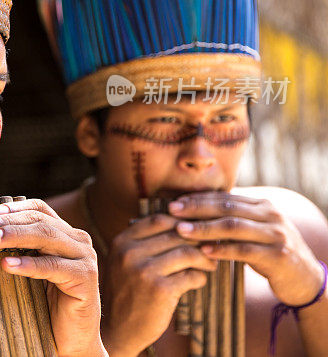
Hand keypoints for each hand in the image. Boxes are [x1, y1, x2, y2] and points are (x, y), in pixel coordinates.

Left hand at [0, 199, 105, 356]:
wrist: (69, 340)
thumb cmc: (45, 304)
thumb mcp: (31, 269)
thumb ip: (20, 247)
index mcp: (66, 233)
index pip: (40, 209)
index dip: (15, 207)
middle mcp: (79, 240)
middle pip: (41, 221)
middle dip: (11, 222)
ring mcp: (85, 257)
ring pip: (46, 238)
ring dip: (16, 237)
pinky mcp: (86, 278)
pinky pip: (52, 266)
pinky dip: (29, 265)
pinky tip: (7, 265)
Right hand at [102, 213, 215, 356]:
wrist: (117, 328)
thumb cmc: (127, 291)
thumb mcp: (124, 260)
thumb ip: (145, 241)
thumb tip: (183, 223)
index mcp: (122, 241)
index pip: (159, 219)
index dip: (182, 223)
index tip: (195, 231)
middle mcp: (130, 253)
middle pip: (176, 235)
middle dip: (199, 241)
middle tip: (211, 248)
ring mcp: (144, 271)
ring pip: (187, 253)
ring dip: (204, 259)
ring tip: (209, 265)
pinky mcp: (160, 290)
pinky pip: (191, 276)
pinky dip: (200, 277)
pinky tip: (198, 281)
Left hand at [169, 191, 324, 305]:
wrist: (305, 279)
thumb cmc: (270, 252)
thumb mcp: (254, 230)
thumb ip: (232, 219)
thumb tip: (195, 210)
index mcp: (262, 205)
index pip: (224, 197)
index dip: (198, 199)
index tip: (174, 203)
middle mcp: (271, 215)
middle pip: (226, 208)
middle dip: (196, 208)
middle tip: (172, 211)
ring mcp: (276, 234)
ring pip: (233, 227)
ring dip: (204, 228)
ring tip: (181, 230)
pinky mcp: (278, 256)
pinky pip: (244, 251)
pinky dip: (222, 250)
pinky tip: (203, 252)